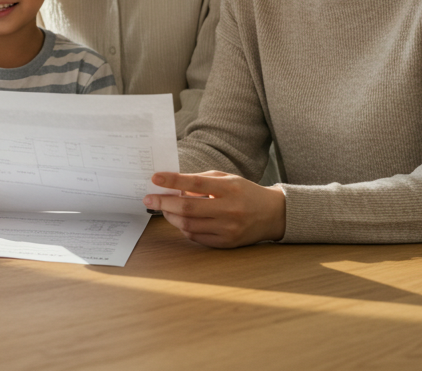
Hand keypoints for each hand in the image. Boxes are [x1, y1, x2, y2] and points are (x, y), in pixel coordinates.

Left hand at [144, 171, 285, 247]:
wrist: (272, 214)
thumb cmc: (245, 192)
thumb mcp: (226, 179)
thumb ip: (201, 180)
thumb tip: (173, 186)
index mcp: (230, 189)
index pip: (196, 183)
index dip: (173, 181)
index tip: (155, 178)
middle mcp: (230, 210)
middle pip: (189, 207)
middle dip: (164, 202)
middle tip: (149, 198)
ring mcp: (228, 229)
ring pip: (189, 224)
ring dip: (171, 216)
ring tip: (164, 208)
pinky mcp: (227, 243)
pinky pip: (196, 237)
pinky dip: (183, 228)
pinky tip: (180, 219)